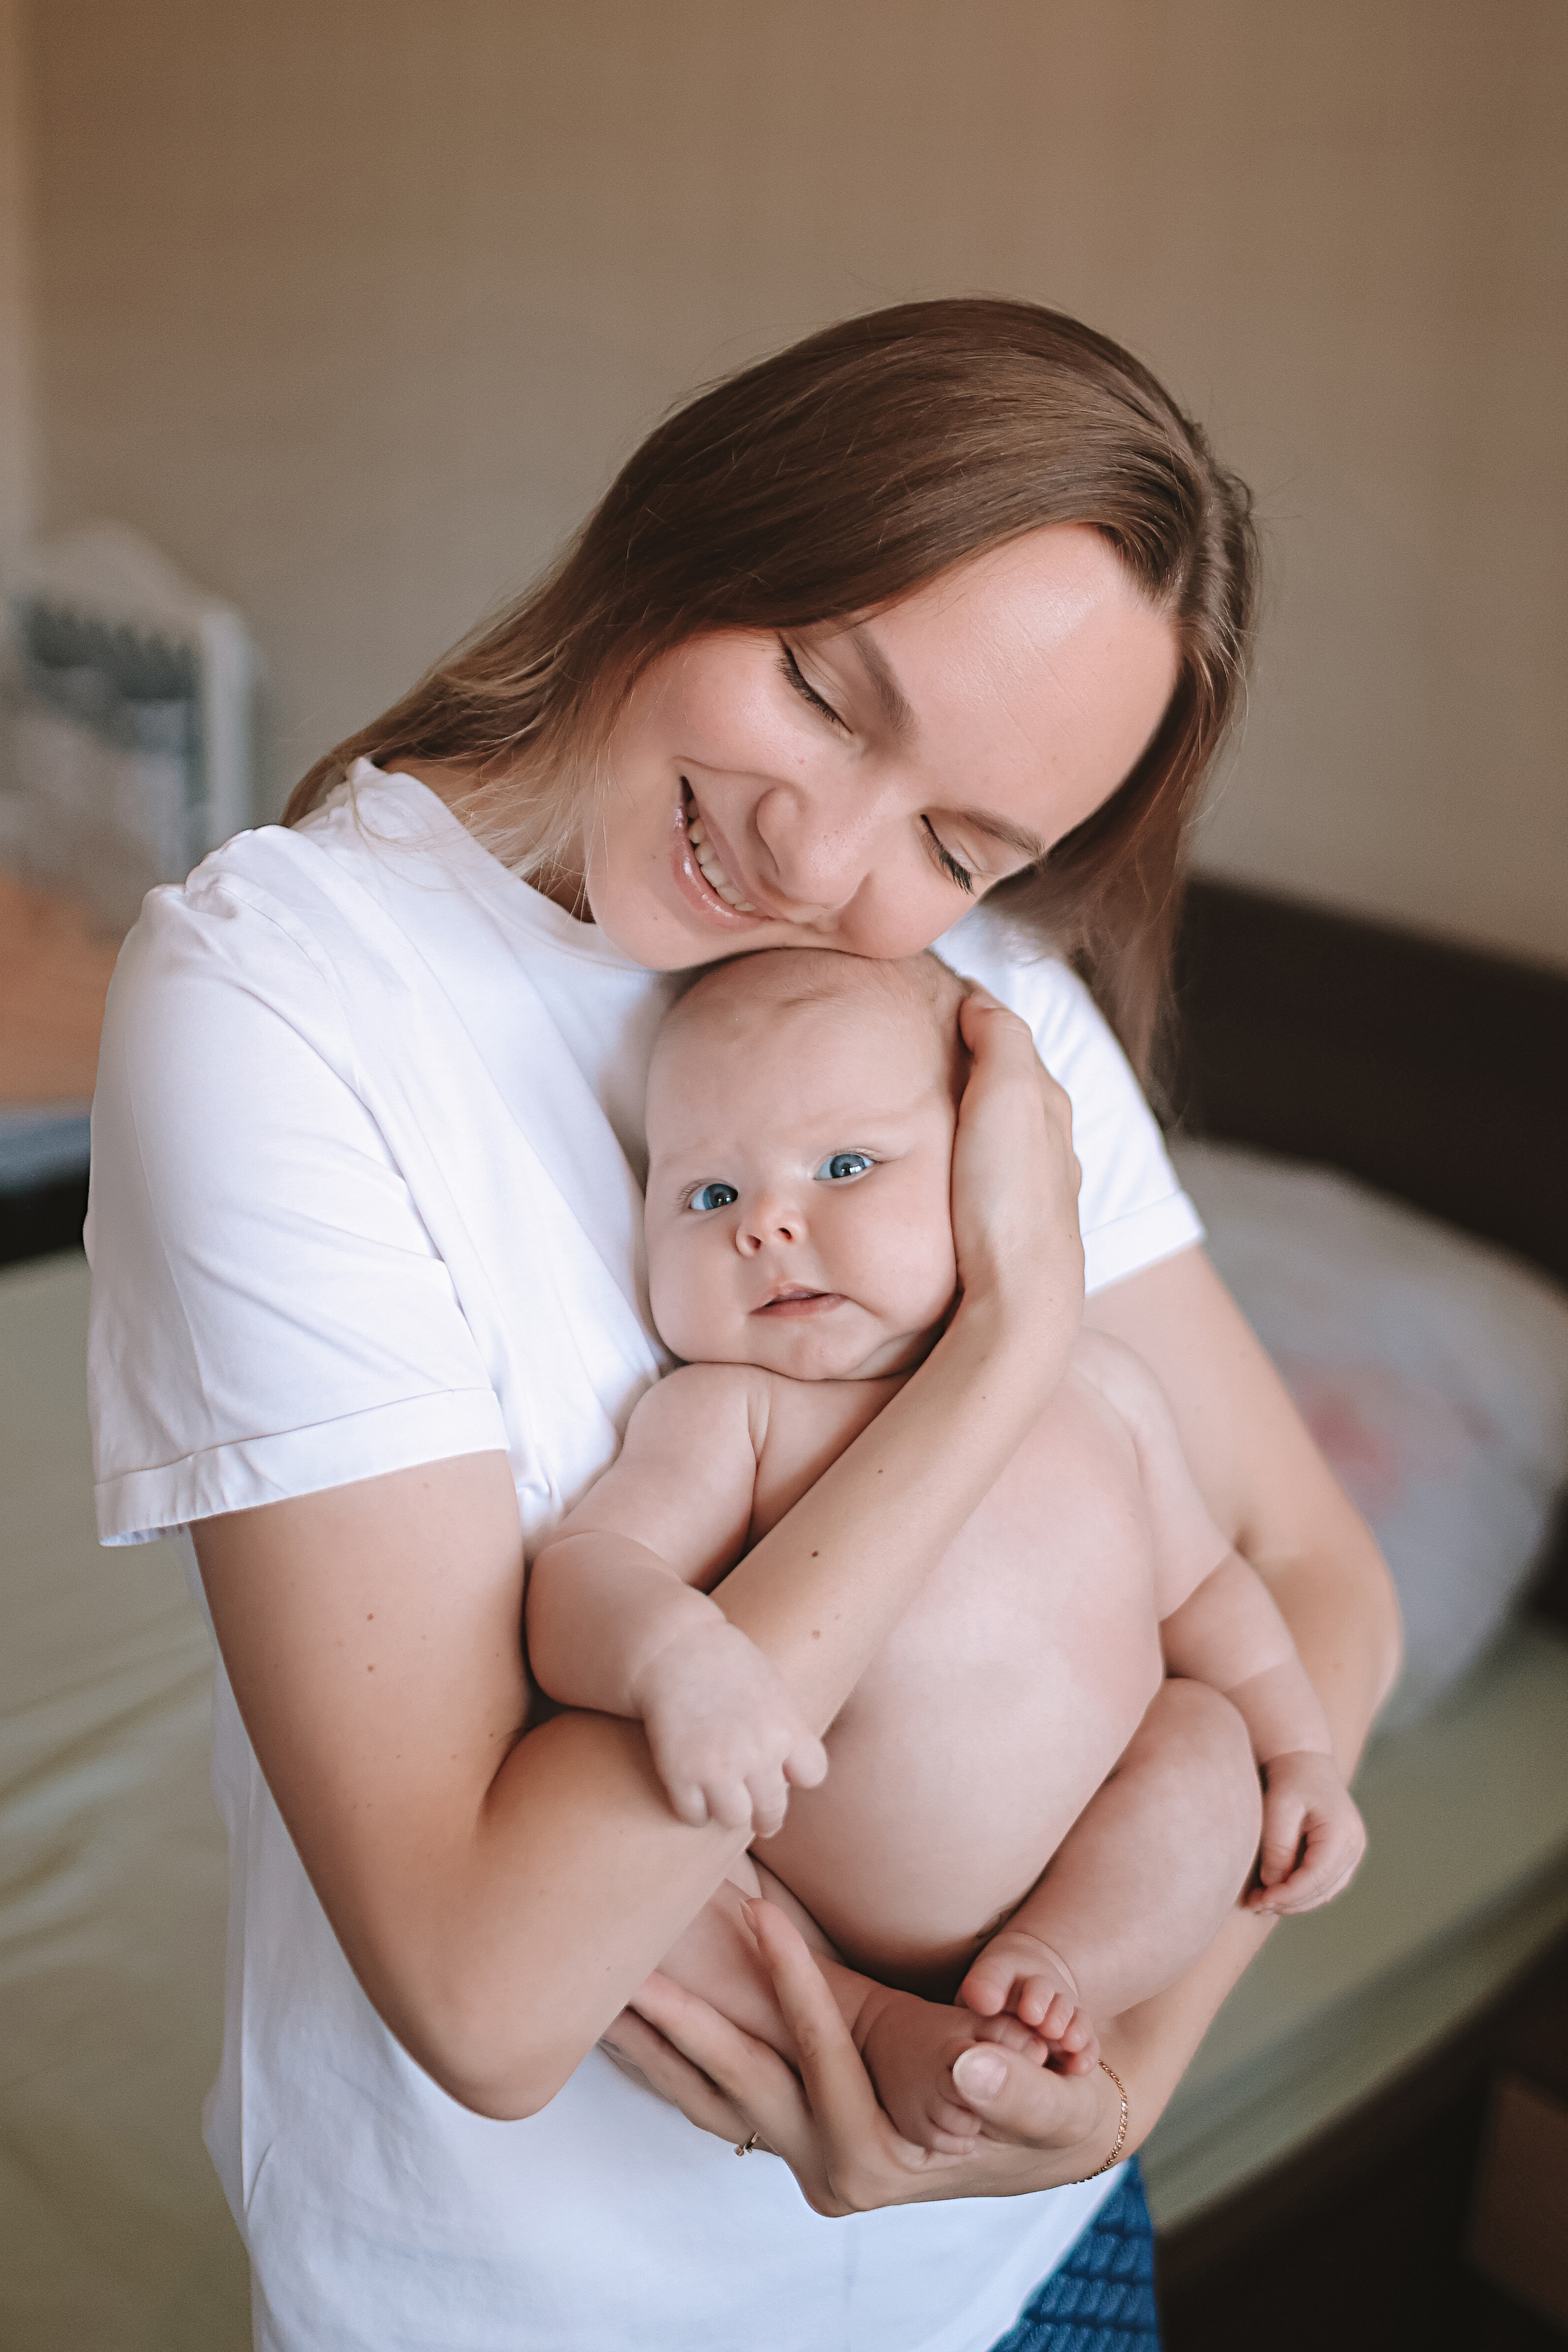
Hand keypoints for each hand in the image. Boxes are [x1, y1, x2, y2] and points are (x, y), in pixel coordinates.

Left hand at [601, 1900, 1120, 2213]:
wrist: (1041, 2138)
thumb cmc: (1049, 2109)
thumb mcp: (1054, 2102)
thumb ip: (1018, 2088)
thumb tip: (974, 2067)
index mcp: (883, 2158)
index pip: (825, 2061)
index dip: (793, 1985)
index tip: (759, 1913)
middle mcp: (830, 2168)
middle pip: (743, 2086)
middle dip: (684, 2023)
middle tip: (630, 1966)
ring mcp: (804, 2155)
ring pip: (711, 2099)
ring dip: (657, 2046)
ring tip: (601, 1991)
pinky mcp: (793, 2133)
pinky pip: (715, 2096)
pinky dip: (670, 2056)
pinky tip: (628, 2017)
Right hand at [631, 1623, 827, 1834]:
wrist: (673, 1647)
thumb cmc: (724, 1661)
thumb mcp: (772, 1686)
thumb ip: (785, 1725)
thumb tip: (793, 1767)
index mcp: (785, 1727)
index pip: (812, 1774)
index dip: (798, 1777)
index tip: (786, 1776)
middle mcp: (758, 1752)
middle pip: (772, 1808)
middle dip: (767, 1816)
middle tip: (760, 1819)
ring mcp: (719, 1766)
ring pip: (734, 1819)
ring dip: (728, 1812)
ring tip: (722, 1801)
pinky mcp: (681, 1774)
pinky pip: (694, 1816)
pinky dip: (694, 1811)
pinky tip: (693, 1796)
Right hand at [950, 991, 1082, 1368]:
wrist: (1019, 1299)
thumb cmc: (1009, 1197)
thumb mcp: (1007, 1095)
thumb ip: (1000, 1038)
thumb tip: (978, 999)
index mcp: (1048, 1102)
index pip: (1009, 1036)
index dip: (971, 1011)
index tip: (931, 993)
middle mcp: (1051, 1142)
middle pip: (1009, 1081)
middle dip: (972, 1055)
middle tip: (921, 1036)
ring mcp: (1035, 1187)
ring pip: (1002, 1128)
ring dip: (971, 1106)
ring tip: (924, 1095)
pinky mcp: (1012, 1226)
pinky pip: (991, 1170)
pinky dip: (970, 1149)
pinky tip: (945, 1163)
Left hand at [1247, 1750, 1366, 1914]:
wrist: (1304, 1759)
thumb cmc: (1290, 1778)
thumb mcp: (1280, 1807)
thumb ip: (1278, 1846)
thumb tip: (1272, 1885)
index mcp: (1342, 1833)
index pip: (1315, 1878)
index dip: (1287, 1895)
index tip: (1259, 1901)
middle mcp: (1354, 1846)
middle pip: (1321, 1890)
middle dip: (1288, 1902)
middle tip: (1254, 1905)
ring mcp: (1353, 1852)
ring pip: (1324, 1892)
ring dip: (1294, 1901)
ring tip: (1261, 1902)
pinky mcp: (1343, 1854)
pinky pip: (1324, 1883)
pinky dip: (1302, 1891)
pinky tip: (1276, 1892)